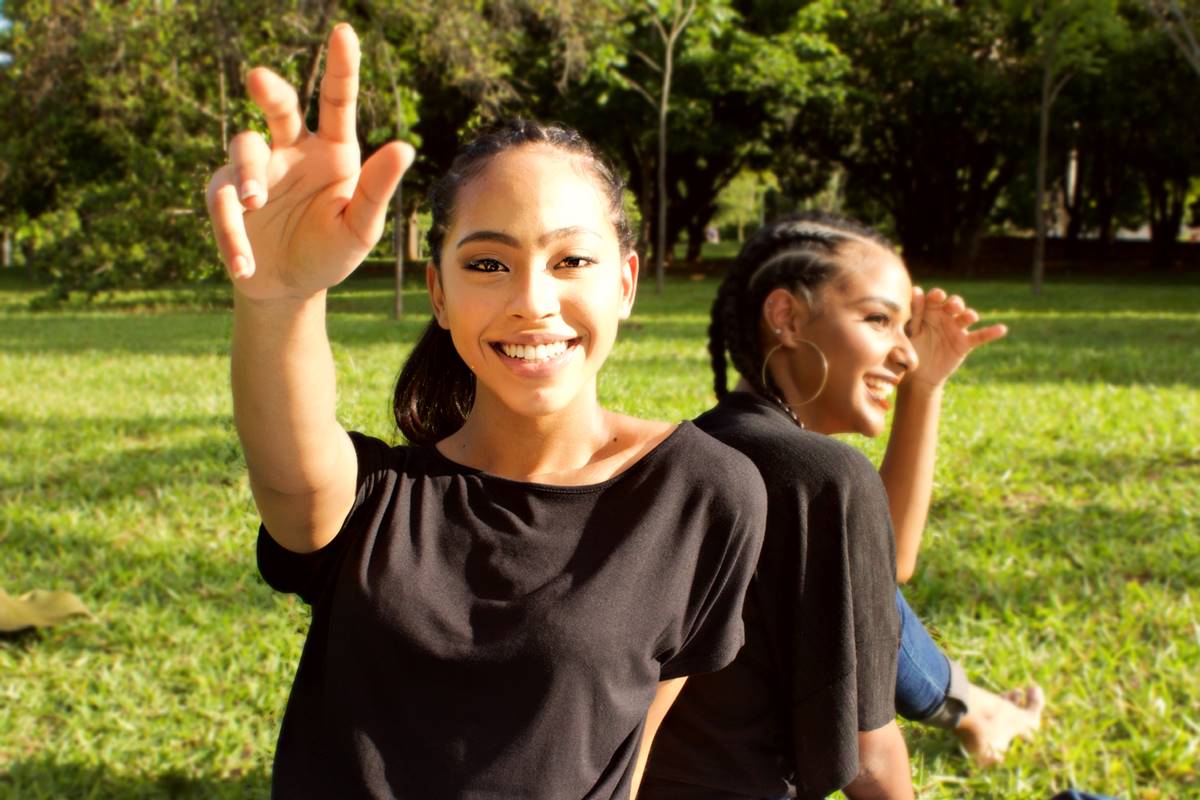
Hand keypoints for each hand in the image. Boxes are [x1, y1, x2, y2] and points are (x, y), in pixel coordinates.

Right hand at [205, 24, 413, 300]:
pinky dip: (233, 235)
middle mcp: (293, 150)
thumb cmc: (330, 251)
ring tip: (257, 202)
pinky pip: (223, 203)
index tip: (344, 33)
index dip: (341, 67)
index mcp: (333, 151)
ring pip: (244, 148)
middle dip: (269, 90)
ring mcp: (256, 169)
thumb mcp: (360, 227)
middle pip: (279, 106)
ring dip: (250, 173)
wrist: (289, 285)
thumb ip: (377, 189)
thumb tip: (405, 147)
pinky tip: (245, 264)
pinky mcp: (225, 195)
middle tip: (260, 80)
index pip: (337, 102)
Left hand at [905, 286, 1006, 387]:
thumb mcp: (910, 330)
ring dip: (969, 314)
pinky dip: (991, 332)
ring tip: (970, 316)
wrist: (919, 374)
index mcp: (929, 310)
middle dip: (955, 303)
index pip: (934, 298)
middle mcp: (945, 316)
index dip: (936, 295)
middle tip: (953, 306)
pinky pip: (980, 336)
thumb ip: (915, 313)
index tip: (936, 296)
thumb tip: (916, 289)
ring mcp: (956, 329)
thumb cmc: (913, 347)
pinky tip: (1001, 329)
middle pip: (953, 304)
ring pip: (966, 317)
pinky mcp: (965, 343)